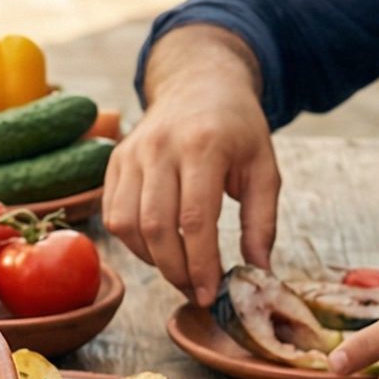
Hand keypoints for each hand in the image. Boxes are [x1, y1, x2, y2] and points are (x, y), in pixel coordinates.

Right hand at [101, 73, 278, 307]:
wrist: (199, 85)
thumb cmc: (237, 130)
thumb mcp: (265, 169)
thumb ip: (262, 222)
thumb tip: (258, 271)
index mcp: (204, 146)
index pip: (195, 219)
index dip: (201, 264)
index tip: (212, 293)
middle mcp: (161, 147)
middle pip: (156, 226)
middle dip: (175, 270)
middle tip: (196, 291)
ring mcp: (132, 153)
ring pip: (127, 224)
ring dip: (152, 259)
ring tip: (180, 270)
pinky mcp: (115, 161)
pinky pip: (113, 215)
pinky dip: (134, 242)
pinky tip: (159, 248)